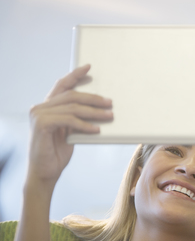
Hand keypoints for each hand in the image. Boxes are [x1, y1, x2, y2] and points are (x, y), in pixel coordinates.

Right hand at [27, 65, 112, 185]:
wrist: (45, 173)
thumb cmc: (57, 153)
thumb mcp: (70, 132)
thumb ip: (76, 118)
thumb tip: (97, 108)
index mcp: (47, 106)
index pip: (62, 85)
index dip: (75, 75)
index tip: (89, 68)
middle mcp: (40, 107)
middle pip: (71, 95)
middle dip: (93, 98)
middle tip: (110, 102)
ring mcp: (38, 115)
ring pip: (72, 107)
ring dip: (94, 112)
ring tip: (109, 116)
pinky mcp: (41, 125)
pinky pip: (69, 120)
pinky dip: (84, 124)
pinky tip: (96, 129)